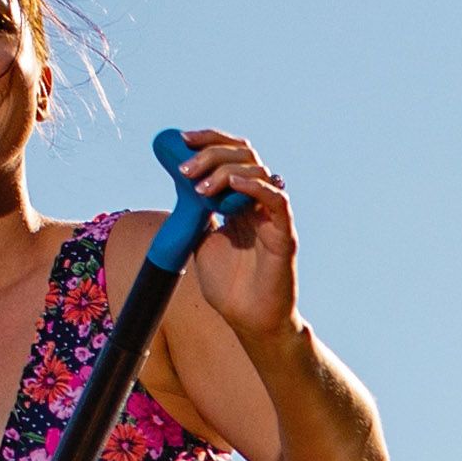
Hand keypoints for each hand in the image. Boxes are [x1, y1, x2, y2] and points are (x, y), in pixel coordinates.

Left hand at [169, 129, 299, 336]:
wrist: (248, 320)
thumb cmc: (230, 287)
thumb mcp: (200, 241)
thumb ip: (195, 215)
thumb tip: (178, 186)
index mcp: (241, 199)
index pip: (232, 154)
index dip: (210, 140)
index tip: (183, 139)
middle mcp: (259, 201)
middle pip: (244, 154)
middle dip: (211, 153)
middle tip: (185, 168)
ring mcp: (272, 216)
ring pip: (258, 170)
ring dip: (225, 171)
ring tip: (199, 188)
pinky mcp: (284, 234)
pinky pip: (276, 200)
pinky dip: (255, 186)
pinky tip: (233, 185)